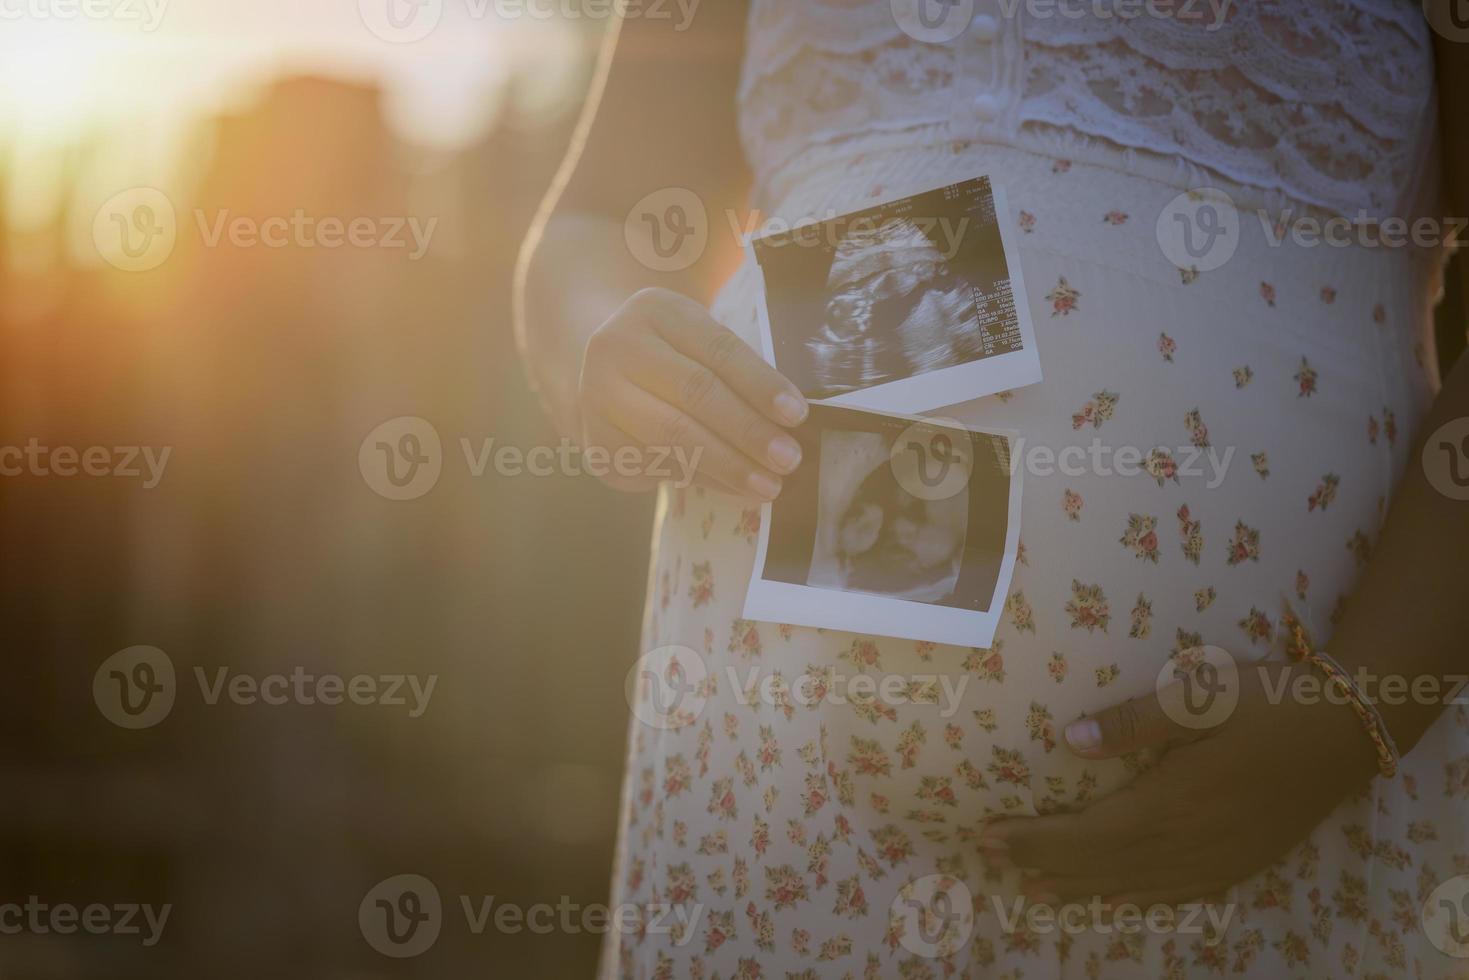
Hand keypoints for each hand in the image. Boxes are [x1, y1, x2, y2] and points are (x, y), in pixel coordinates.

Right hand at [578, 288, 807, 497]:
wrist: (607, 372)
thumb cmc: (674, 356)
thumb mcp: (700, 341)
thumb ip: (737, 371)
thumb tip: (786, 423)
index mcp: (656, 310)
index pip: (717, 349)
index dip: (760, 384)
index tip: (797, 415)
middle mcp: (616, 347)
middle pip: (694, 393)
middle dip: (748, 431)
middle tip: (788, 459)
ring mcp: (598, 397)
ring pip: (673, 436)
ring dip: (728, 465)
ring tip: (769, 484)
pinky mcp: (598, 444)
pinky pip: (658, 467)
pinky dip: (702, 479)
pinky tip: (733, 487)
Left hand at [976, 660, 1379, 907]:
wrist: (1349, 730)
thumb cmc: (1267, 702)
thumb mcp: (1197, 696)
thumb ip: (1130, 722)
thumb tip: (1069, 741)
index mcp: (1170, 805)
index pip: (1085, 833)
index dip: (1035, 838)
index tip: (988, 835)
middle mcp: (1188, 845)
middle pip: (1101, 863)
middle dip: (1044, 862)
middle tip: (992, 858)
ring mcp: (1216, 860)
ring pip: (1134, 884)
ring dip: (1081, 886)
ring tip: (1034, 889)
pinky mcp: (1240, 863)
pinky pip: (1177, 893)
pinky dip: (1136, 898)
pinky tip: (1116, 902)